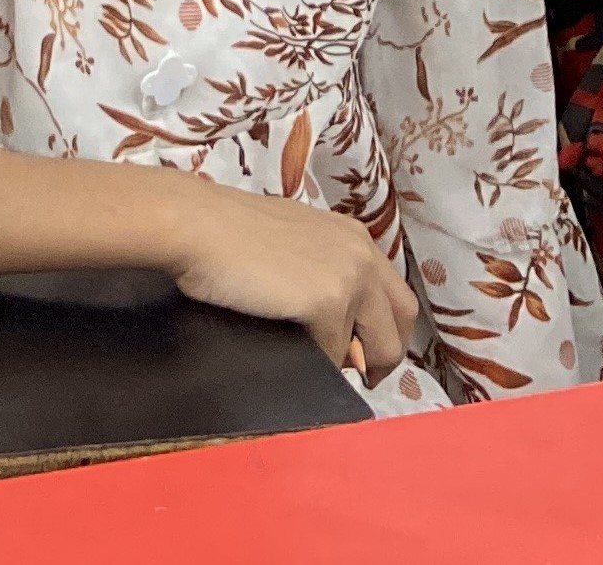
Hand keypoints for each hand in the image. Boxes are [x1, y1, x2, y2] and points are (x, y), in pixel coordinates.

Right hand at [166, 183, 415, 382]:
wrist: (201, 226)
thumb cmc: (229, 233)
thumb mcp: (293, 243)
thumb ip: (321, 271)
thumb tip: (332, 321)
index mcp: (354, 236)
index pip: (394, 292)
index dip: (385, 326)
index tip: (368, 348)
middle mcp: (362, 253)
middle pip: (401, 320)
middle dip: (388, 355)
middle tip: (368, 376)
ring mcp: (349, 278)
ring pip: (376, 344)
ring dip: (351, 362)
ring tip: (325, 369)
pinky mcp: (328, 303)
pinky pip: (335, 353)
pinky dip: (320, 364)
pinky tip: (298, 357)